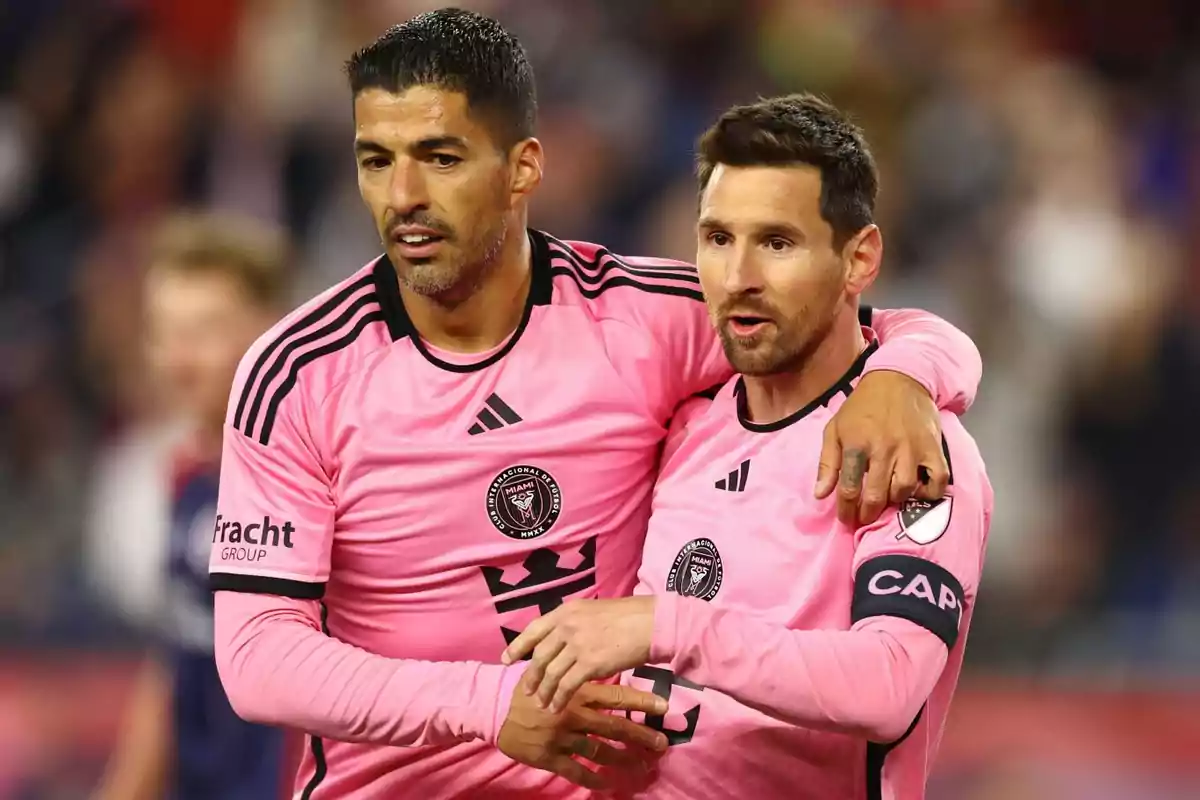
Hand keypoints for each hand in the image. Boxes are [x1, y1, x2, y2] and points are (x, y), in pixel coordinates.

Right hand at [497, 673, 667, 790]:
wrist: (491, 707)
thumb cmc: (524, 685)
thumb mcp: (551, 669)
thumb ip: (576, 670)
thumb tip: (603, 660)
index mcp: (576, 692)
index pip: (616, 697)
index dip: (641, 702)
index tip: (664, 706)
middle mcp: (573, 715)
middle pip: (614, 727)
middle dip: (640, 736)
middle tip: (661, 743)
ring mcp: (562, 738)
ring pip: (599, 752)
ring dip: (623, 760)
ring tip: (643, 766)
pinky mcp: (549, 757)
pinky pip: (576, 772)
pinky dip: (594, 779)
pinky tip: (609, 784)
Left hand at [501, 597, 654, 712]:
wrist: (649, 623)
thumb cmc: (627, 616)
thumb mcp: (593, 611)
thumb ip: (574, 623)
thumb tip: (563, 640)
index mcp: (566, 611)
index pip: (534, 629)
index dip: (517, 646)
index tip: (506, 659)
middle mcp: (567, 626)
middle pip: (540, 655)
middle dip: (530, 675)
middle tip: (525, 690)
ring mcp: (577, 644)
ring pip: (550, 673)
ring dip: (543, 691)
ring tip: (540, 704)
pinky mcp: (589, 664)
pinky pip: (567, 685)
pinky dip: (559, 699)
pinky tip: (556, 708)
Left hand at [815, 370, 949, 524]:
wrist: (898, 379)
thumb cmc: (862, 407)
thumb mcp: (835, 428)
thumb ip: (827, 463)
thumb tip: (821, 494)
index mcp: (856, 444)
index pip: (849, 489)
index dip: (846, 511)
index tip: (846, 519)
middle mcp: (884, 449)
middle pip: (875, 496)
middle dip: (867, 514)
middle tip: (865, 518)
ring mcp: (911, 450)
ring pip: (903, 491)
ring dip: (893, 502)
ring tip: (887, 500)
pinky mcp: (932, 448)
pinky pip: (936, 480)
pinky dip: (928, 492)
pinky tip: (917, 491)